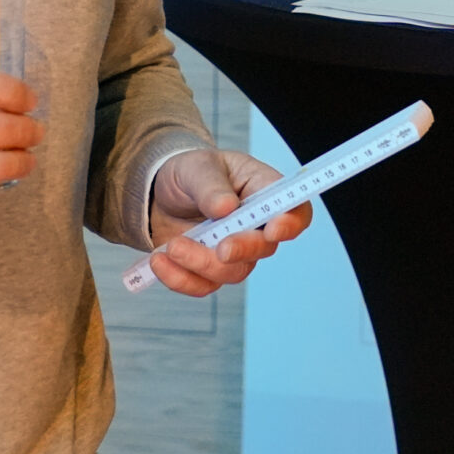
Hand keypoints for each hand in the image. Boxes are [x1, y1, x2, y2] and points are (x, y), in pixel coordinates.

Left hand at [143, 150, 311, 296]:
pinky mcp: (209, 271)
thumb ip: (211, 185)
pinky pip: (203, 286)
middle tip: (221, 249)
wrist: (158, 195)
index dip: (291, 223)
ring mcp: (235, 252)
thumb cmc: (190, 173)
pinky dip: (179, 279)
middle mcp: (256, 226)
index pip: (295, 211)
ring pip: (232, 272)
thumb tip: (226, 207)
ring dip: (201, 264)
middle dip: (242, 251)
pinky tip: (159, 261)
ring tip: (171, 246)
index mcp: (264, 191)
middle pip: (265, 248)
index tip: (272, 230)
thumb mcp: (197, 167)